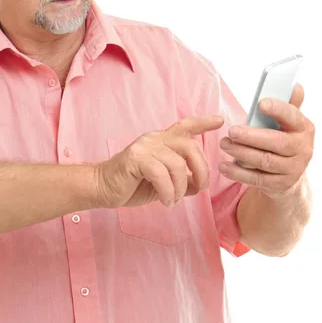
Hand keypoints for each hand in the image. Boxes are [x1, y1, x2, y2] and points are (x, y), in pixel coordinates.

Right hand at [94, 115, 224, 208]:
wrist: (102, 187)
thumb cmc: (131, 185)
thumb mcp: (163, 183)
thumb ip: (181, 180)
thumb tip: (199, 184)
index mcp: (161, 141)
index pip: (184, 126)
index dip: (203, 122)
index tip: (220, 121)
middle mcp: (154, 139)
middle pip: (189, 146)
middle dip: (201, 169)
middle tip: (200, 189)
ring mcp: (144, 146)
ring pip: (177, 164)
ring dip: (181, 188)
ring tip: (174, 200)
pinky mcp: (135, 158)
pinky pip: (161, 174)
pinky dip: (168, 192)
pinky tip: (166, 201)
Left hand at [218, 83, 314, 197]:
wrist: (288, 176)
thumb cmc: (282, 139)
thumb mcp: (287, 124)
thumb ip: (288, 105)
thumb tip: (295, 85)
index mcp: (304, 128)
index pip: (293, 116)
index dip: (278, 109)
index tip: (260, 103)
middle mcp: (303, 150)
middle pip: (277, 142)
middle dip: (252, 136)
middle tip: (232, 131)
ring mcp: (293, 170)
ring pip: (265, 161)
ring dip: (241, 152)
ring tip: (224, 144)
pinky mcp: (280, 185)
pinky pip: (257, 179)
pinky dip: (238, 173)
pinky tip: (224, 166)